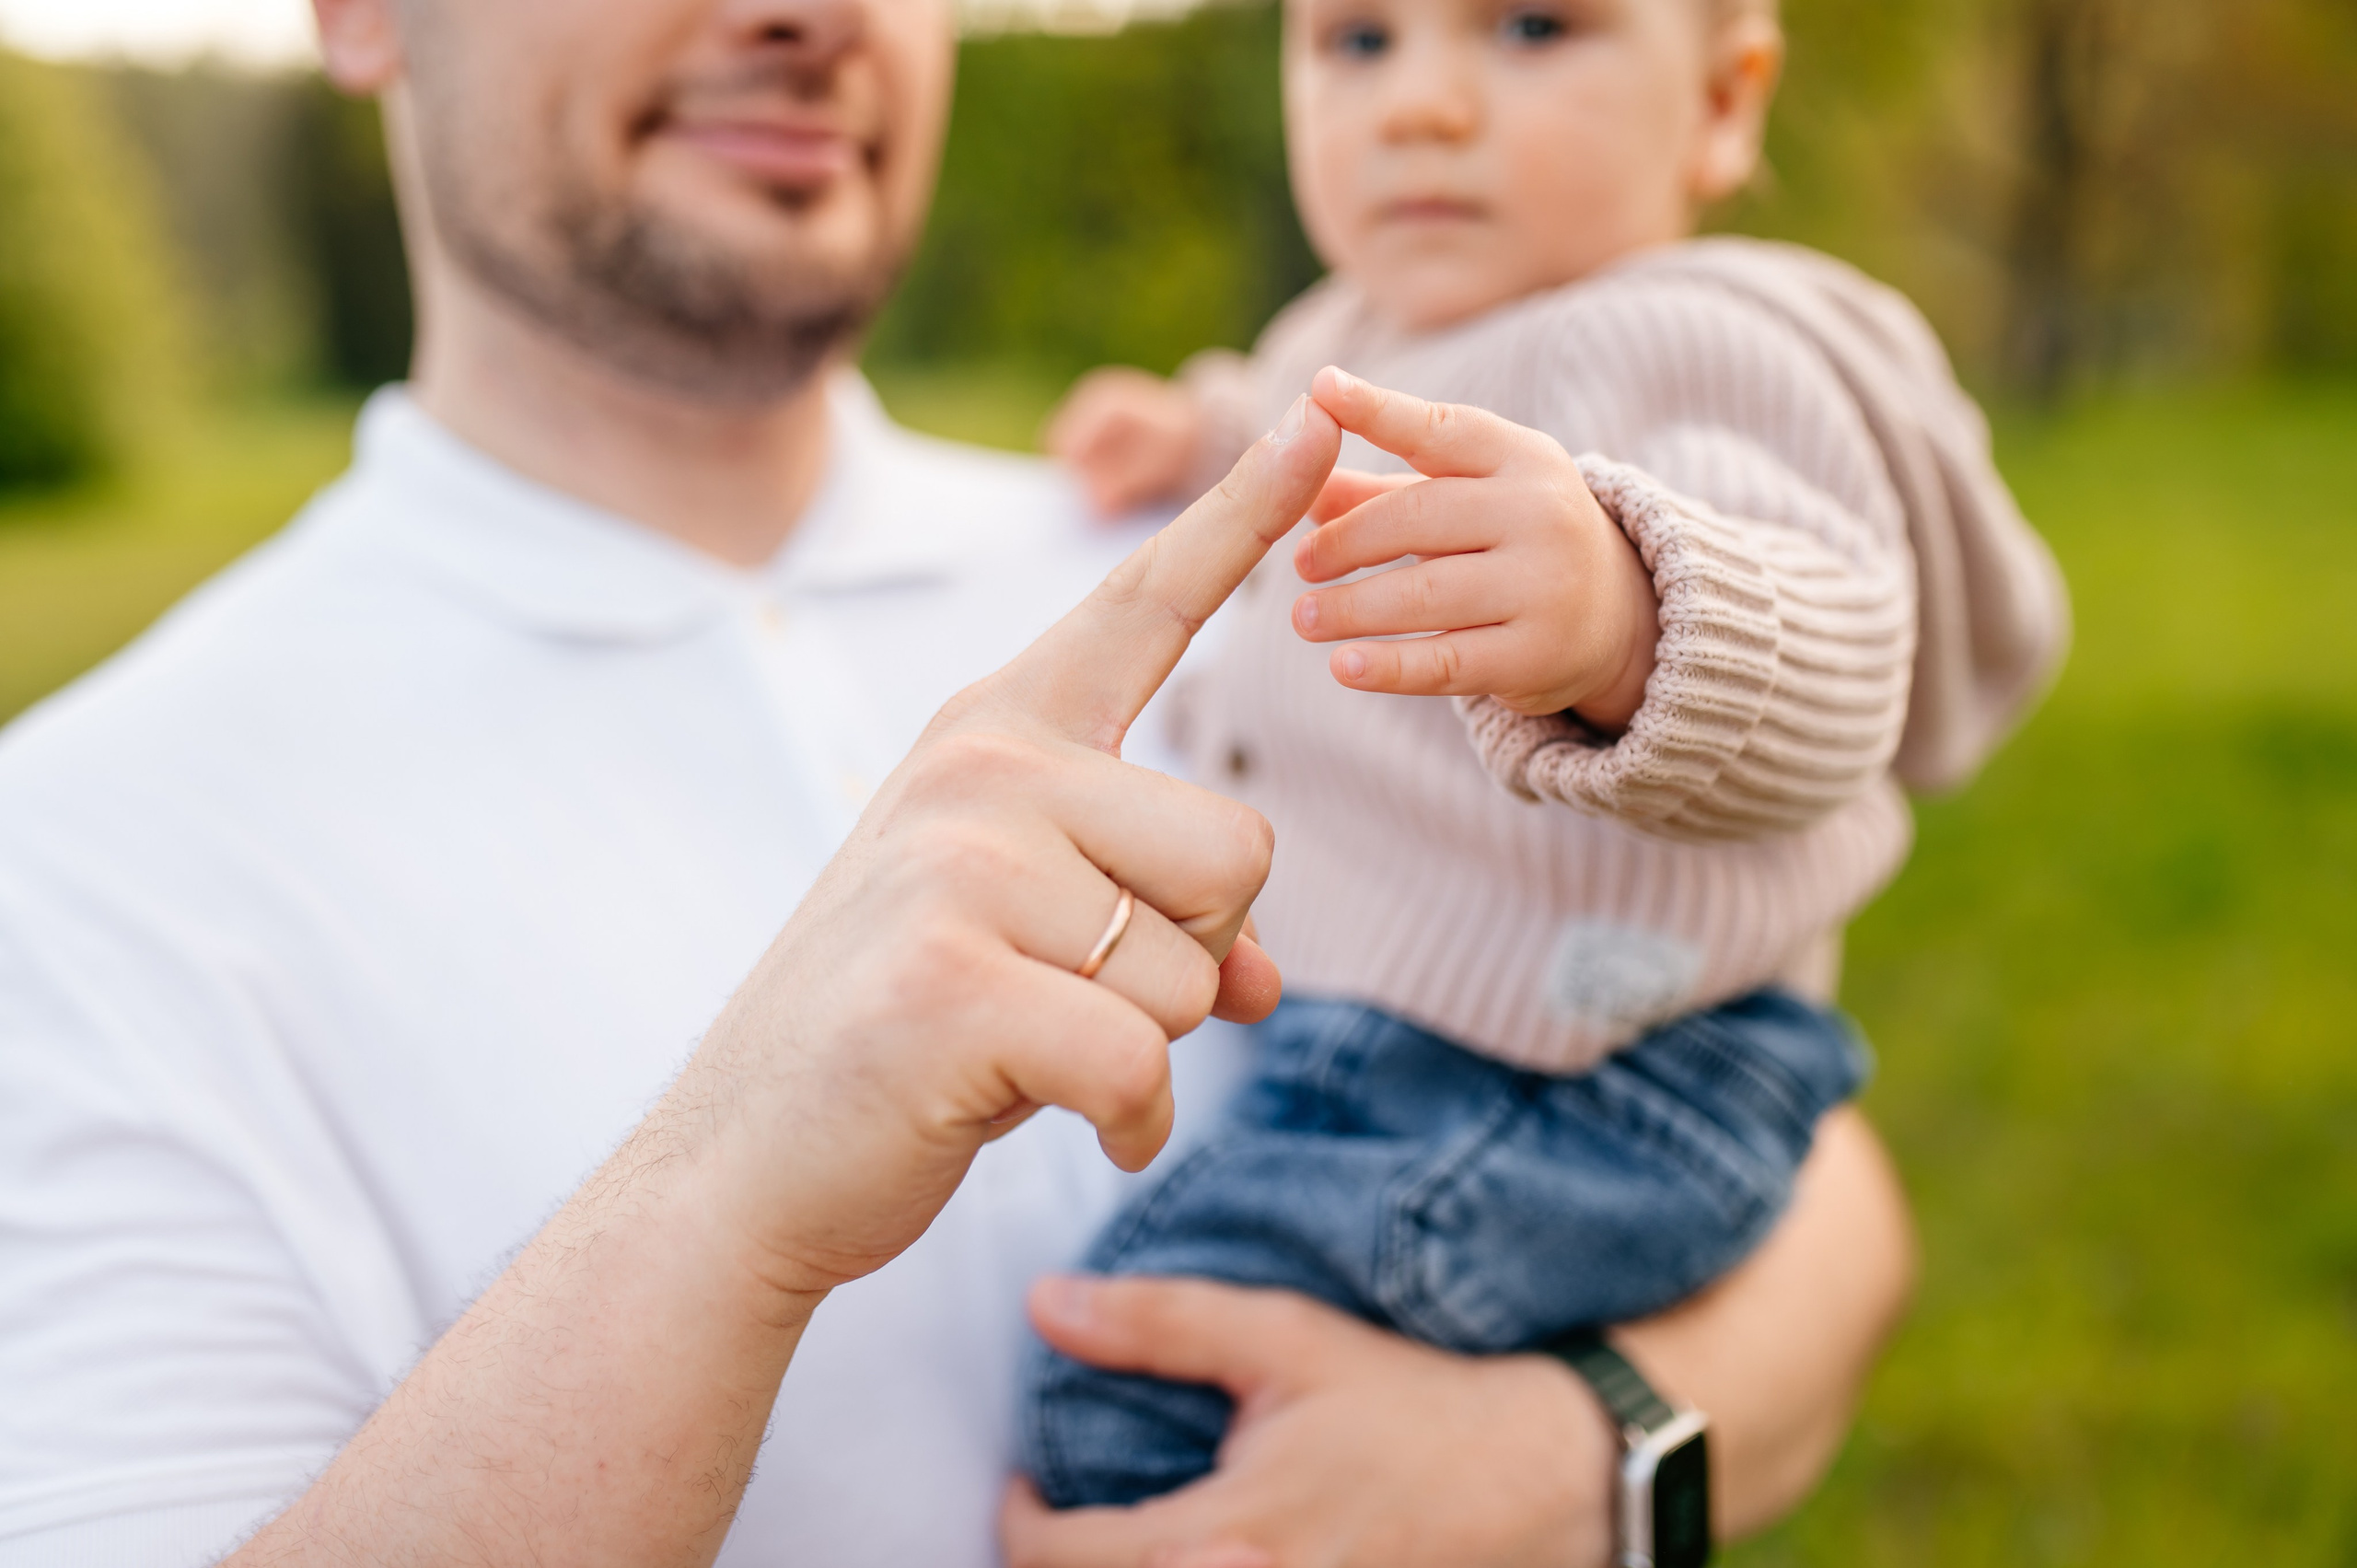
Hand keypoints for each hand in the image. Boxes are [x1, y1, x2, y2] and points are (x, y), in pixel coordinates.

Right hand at [226, 395, 1341, 1567]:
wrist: (744, 1161)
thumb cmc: (909, 1033)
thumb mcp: (1034, 942)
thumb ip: (1151, 920)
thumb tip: (1264, 982)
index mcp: (998, 732)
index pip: (1145, 608)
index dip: (1245, 520)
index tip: (1323, 423)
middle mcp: (982, 769)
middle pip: (1240, 849)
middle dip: (1198, 956)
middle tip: (1075, 995)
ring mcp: (959, 868)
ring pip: (1199, 970)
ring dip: (1150, 1049)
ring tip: (1033, 1056)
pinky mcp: (951, 984)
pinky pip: (1142, 1059)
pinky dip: (1129, 1123)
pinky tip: (1065, 1127)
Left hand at [998, 1108, 1916, 1567]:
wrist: (1557, 1475)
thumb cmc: (1419, 1405)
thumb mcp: (1288, 1340)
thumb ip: (1159, 1323)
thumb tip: (1045, 1303)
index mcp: (1220, 1544)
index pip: (1054, 1559)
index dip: (1019, 1519)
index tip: (1027, 1483)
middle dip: (1063, 1566)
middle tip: (1066, 1523)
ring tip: (1125, 1546)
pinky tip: (1205, 1558)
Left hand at [1290, 367, 1660, 729]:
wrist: (1617, 619)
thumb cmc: (1512, 543)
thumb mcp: (1464, 501)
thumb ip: (1382, 492)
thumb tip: (1301, 485)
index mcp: (1522, 458)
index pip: (1441, 429)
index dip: (1379, 410)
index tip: (1322, 387)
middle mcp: (1542, 513)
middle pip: (1419, 518)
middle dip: (1348, 541)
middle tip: (1300, 562)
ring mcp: (1546, 586)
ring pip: (1426, 594)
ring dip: (1352, 608)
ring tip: (1305, 617)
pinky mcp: (1537, 656)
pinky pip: (1446, 661)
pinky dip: (1388, 667)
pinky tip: (1342, 667)